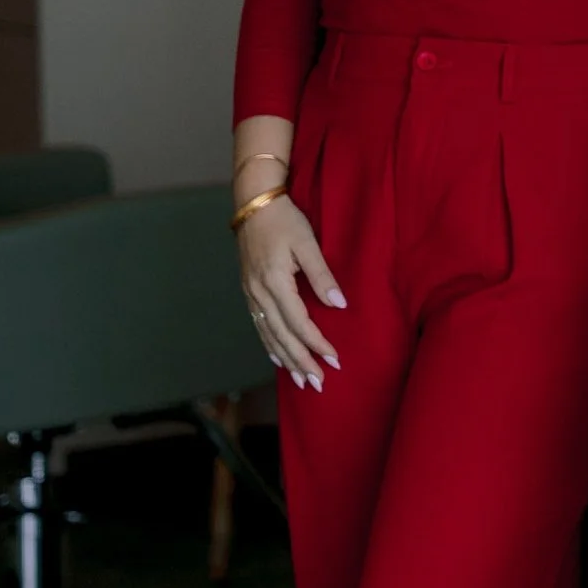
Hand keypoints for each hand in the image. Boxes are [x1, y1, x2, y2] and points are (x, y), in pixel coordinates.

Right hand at [238, 192, 345, 387]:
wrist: (253, 203)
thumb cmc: (284, 220)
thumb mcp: (307, 243)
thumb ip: (322, 275)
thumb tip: (339, 305)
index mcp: (274, 282)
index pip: (298, 322)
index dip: (316, 344)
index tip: (334, 360)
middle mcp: (259, 293)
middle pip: (281, 335)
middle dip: (301, 361)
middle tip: (318, 383)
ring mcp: (251, 293)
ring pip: (268, 334)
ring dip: (285, 359)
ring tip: (301, 380)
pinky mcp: (249, 290)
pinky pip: (259, 325)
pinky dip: (269, 344)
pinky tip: (278, 358)